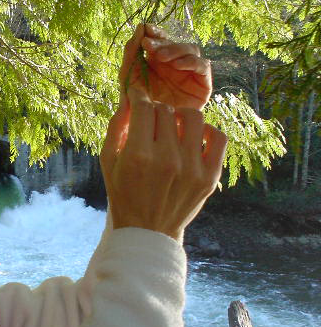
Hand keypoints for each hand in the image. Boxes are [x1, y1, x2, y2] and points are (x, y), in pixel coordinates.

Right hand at [100, 87, 226, 240]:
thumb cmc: (123, 194)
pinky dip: (207, 130)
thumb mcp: (108, 162)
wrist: (148, 231)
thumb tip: (129, 98)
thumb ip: (117, 127)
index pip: (145, 107)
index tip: (138, 94)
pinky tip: (194, 136)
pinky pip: (218, 137)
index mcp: (139, 155)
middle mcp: (167, 160)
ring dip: (180, 115)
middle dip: (156, 109)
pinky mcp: (210, 177)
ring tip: (173, 125)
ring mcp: (192, 169)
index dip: (140, 95)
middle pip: (166, 111)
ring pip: (193, 117)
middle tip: (151, 119)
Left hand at [120, 24, 211, 110]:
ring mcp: (191, 73)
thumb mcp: (128, 77)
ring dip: (176, 50)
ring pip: (191, 50)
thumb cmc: (137, 105)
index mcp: (159, 61)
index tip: (146, 30)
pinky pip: (202, 66)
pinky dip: (191, 62)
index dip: (156, 32)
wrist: (149, 130)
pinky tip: (177, 65)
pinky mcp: (203, 85)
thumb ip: (131, 52)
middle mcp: (176, 65)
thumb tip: (141, 26)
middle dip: (162, 42)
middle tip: (148, 45)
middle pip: (175, 43)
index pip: (162, 39)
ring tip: (160, 57)